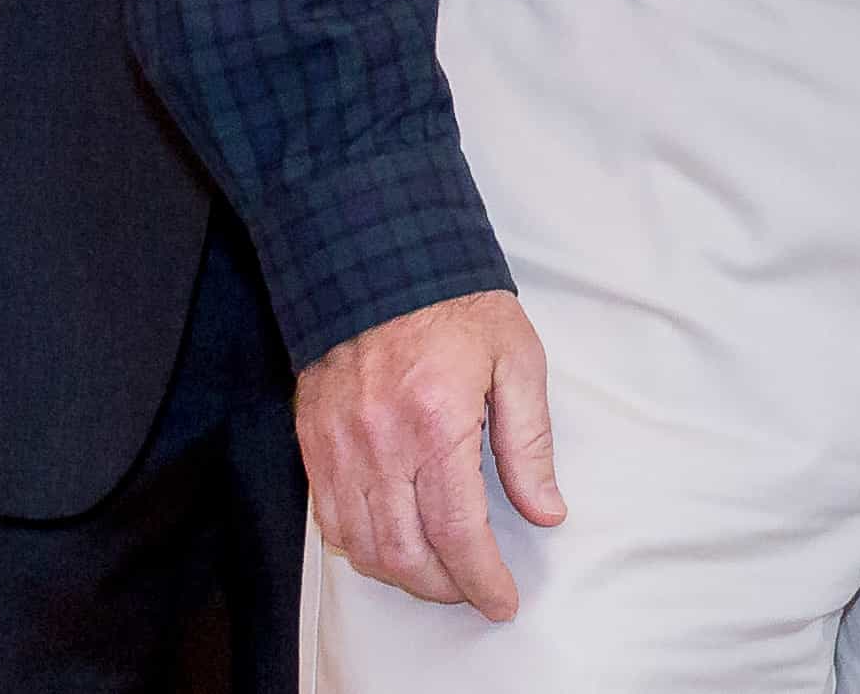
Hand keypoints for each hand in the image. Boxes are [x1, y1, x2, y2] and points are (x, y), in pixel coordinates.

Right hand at [293, 292, 564, 616]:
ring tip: (440, 574)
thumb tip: (546, 510)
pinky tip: (392, 545)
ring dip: (403, 575)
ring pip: (363, 547)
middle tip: (475, 589)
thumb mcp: (517, 360)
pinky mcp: (313, 443)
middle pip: (406, 552)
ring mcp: (339, 446)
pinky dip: (362, 548)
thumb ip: (530, 443)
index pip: (457, 531)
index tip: (502, 600)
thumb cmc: (457, 306)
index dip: (481, 578)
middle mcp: (380, 443)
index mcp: (436, 422)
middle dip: (445, 587)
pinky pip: (331, 521)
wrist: (379, 260)